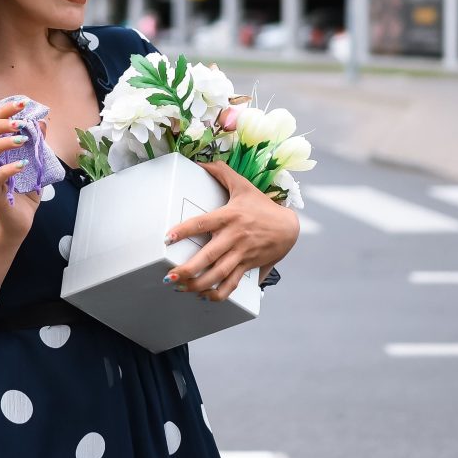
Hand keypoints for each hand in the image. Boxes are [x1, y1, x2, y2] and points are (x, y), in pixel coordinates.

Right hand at [0, 98, 42, 242]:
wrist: (19, 225)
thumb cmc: (24, 194)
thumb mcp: (34, 166)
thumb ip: (37, 146)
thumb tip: (42, 122)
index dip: (1, 111)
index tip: (22, 103)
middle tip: (19, 122)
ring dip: (0, 143)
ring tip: (22, 140)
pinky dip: (7, 169)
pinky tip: (23, 165)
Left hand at [162, 161, 299, 301]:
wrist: (289, 227)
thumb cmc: (262, 207)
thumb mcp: (243, 186)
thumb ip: (222, 172)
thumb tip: (202, 162)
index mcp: (229, 216)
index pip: (203, 223)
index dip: (184, 230)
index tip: (167, 238)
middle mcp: (234, 237)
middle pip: (208, 256)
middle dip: (187, 269)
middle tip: (170, 276)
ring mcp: (241, 253)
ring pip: (218, 274)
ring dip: (198, 284)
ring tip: (181, 288)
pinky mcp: (248, 266)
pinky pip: (232, 284)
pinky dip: (218, 294)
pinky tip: (204, 296)